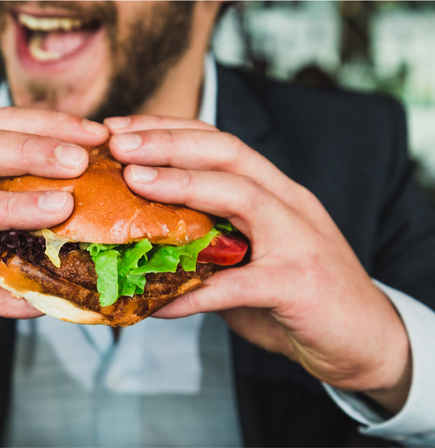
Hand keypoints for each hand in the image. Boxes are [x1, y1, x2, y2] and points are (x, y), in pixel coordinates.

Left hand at [105, 115, 410, 413]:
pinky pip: (236, 285)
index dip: (168, 129)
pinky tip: (156, 302)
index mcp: (274, 191)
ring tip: (134, 181)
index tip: (119, 130)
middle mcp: (288, 203)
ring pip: (240, 194)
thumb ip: (209, 243)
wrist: (364, 340)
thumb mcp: (251, 256)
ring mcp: (298, 239)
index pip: (219, 142)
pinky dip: (193, 291)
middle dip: (169, 141)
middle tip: (117, 143)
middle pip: (227, 152)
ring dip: (182, 183)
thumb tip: (142, 241)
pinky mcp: (299, 284)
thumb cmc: (297, 296)